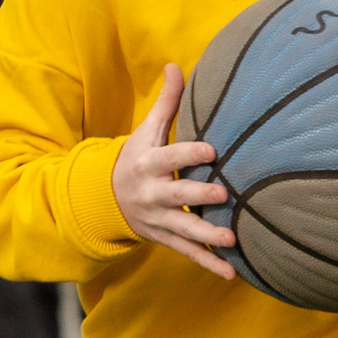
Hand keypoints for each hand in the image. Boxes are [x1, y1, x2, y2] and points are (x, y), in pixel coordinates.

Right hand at [113, 64, 238, 280]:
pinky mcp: (165, 238)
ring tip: (231, 239)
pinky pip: (188, 252)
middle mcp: (152, 193)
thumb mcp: (146, 131)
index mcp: (148, 163)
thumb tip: (175, 64)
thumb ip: (166, 102)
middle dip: (199, 197)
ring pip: (184, 229)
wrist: (106, 198)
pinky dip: (209, 264)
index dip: (189, 154)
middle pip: (177, 195)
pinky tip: (231, 273)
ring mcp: (158, 219)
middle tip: (224, 195)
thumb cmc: (136, 157)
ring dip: (207, 236)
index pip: (170, 157)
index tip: (211, 151)